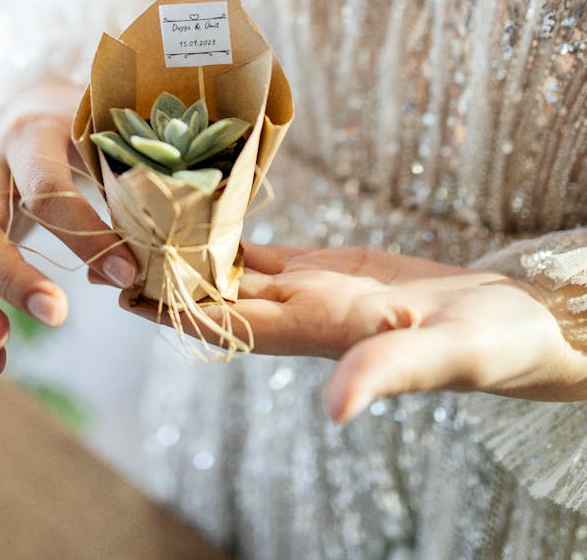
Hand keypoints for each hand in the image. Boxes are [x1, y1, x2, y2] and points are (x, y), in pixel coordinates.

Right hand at [0, 78, 137, 375]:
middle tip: (57, 315)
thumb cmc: (87, 124)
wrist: (38, 104)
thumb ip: (123, 191)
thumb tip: (126, 275)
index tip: (125, 274)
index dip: (84, 234)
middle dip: (10, 277)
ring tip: (0, 350)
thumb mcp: (108, 137)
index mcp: (33, 135)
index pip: (45, 188)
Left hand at [125, 242, 586, 419]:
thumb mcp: (440, 356)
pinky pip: (269, 250)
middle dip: (163, 274)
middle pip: (215, 295)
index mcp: (318, 332)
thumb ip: (386, 375)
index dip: (174, 310)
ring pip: (235, 270)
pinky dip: (234, 231)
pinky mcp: (332, 267)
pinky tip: (205, 210)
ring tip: (139, 218)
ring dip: (189, 250)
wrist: (513, 322)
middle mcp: (302, 312)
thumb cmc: (486, 345)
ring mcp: (314, 287)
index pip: (228, 324)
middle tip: (108, 240)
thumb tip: (333, 412)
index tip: (123, 287)